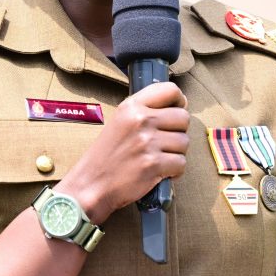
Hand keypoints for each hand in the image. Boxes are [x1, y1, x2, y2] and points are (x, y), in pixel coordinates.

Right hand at [56, 82, 188, 223]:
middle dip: (179, 132)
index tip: (176, 111)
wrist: (91, 185)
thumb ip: (144, 112)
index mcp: (131, 106)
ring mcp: (147, 142)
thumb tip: (177, 107)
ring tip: (159, 159)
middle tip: (165, 143)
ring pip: (184, 142)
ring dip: (176, 154)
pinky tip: (160, 172)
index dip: (179, 101)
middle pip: (183, 118)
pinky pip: (181, 163)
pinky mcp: (153, 165)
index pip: (170, 90)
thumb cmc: (105, 156)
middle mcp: (140, 120)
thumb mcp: (119, 122)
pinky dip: (174, 172)